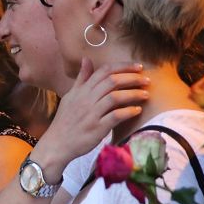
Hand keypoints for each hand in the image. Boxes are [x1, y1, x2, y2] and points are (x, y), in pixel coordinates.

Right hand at [32, 59, 149, 180]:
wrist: (56, 144)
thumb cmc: (65, 121)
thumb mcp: (71, 96)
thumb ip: (81, 78)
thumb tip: (86, 59)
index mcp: (81, 90)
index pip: (104, 71)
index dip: (123, 66)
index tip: (138, 67)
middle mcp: (86, 100)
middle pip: (112, 81)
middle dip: (132, 78)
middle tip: (146, 80)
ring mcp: (91, 114)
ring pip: (115, 97)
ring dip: (133, 94)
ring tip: (146, 94)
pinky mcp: (96, 128)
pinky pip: (115, 116)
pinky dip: (128, 111)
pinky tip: (137, 110)